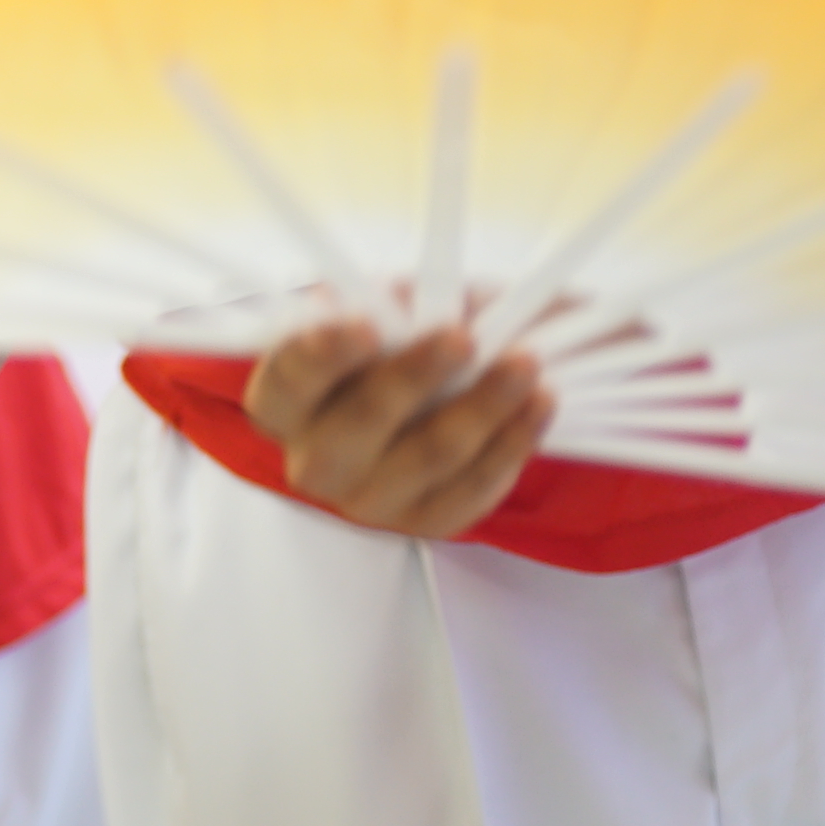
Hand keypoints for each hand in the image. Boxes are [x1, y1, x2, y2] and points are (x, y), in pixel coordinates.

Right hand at [238, 318, 553, 539]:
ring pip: (430, 456)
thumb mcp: (392, 309)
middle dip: (414, 377)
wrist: (433, 399)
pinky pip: (474, 487)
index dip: (322, 355)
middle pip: (359, 425)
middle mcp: (315, 461)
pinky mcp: (426, 522)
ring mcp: (370, 501)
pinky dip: (513, 441)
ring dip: (484, 404)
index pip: (288, 381)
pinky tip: (539, 403)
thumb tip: (417, 303)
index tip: (366, 325)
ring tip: (525, 363)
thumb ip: (396, 306)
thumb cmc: (399, 340)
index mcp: (286, 401)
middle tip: (463, 338)